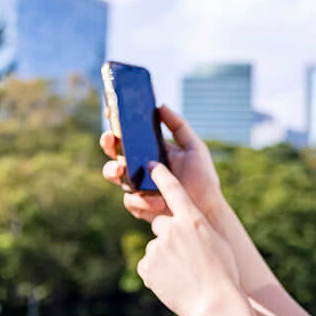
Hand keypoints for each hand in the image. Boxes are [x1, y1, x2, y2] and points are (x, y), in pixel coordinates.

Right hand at [100, 104, 222, 221]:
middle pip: (115, 151)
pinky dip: (142, 200)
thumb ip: (179, 126)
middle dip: (108, 142)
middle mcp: (141, 166)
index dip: (118, 123)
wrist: (207, 210)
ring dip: (112, 170)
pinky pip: (130, 200)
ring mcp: (137, 185)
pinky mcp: (139, 205)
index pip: (130, 133)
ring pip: (114, 174)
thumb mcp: (194, 148)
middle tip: (110, 138)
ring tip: (121, 169)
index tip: (112, 112)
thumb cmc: (202, 178)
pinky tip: (158, 201)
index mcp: (151, 149)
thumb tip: (161, 106)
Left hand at [136, 161, 241, 315]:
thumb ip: (197, 229)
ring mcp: (156, 248)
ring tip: (184, 275)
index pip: (173, 190)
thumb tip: (184, 227)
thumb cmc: (224, 274)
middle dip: (170, 237)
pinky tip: (173, 283)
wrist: (215, 305)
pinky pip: (149, 266)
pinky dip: (158, 274)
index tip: (151, 164)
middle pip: (161, 224)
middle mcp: (171, 230)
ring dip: (166, 259)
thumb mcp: (217, 243)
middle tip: (186, 257)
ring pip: (157, 248)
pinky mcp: (146, 267)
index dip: (161, 175)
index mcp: (192, 220)